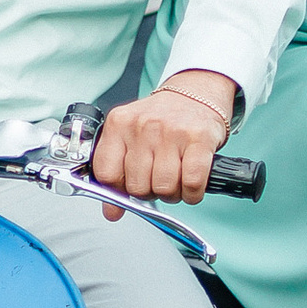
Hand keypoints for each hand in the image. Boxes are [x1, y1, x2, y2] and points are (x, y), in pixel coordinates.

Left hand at [91, 67, 234, 204]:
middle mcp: (144, 125)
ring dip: (172, 194)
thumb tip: (112, 212)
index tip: (129, 184)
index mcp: (119, 124)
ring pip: (164, 188)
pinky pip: (192, 183)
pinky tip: (190, 184)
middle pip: (137, 187)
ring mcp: (172, 131)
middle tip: (156, 179)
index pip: (107, 175)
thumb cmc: (160, 120)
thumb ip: (116, 174)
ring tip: (174, 179)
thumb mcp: (129, 139)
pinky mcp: (199, 139)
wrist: (194, 94)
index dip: (119, 188)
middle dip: (149, 192)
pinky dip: (192, 193)